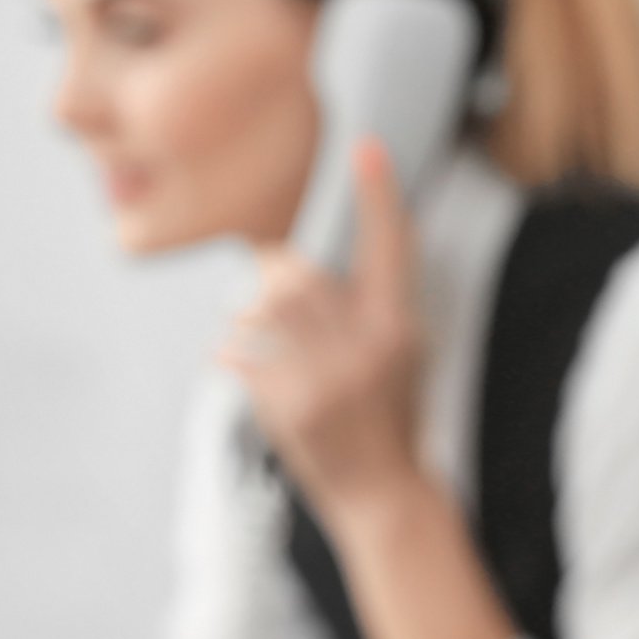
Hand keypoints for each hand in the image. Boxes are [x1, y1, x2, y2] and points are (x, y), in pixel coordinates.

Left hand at [220, 138, 428, 529]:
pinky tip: (247, 367)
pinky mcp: (289, 408)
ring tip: (253, 326)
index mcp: (398, 327)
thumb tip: (341, 248)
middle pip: (297, 273)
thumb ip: (376, 302)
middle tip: (268, 283)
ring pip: (263, 306)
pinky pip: (238, 355)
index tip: (368, 147)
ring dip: (247, 310)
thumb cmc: (389, 414)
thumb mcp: (405, 352)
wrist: (382, 490)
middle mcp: (366, 347)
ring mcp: (326, 378)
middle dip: (272, 273)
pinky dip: (233, 355)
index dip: (379, 194)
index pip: (390, 246)